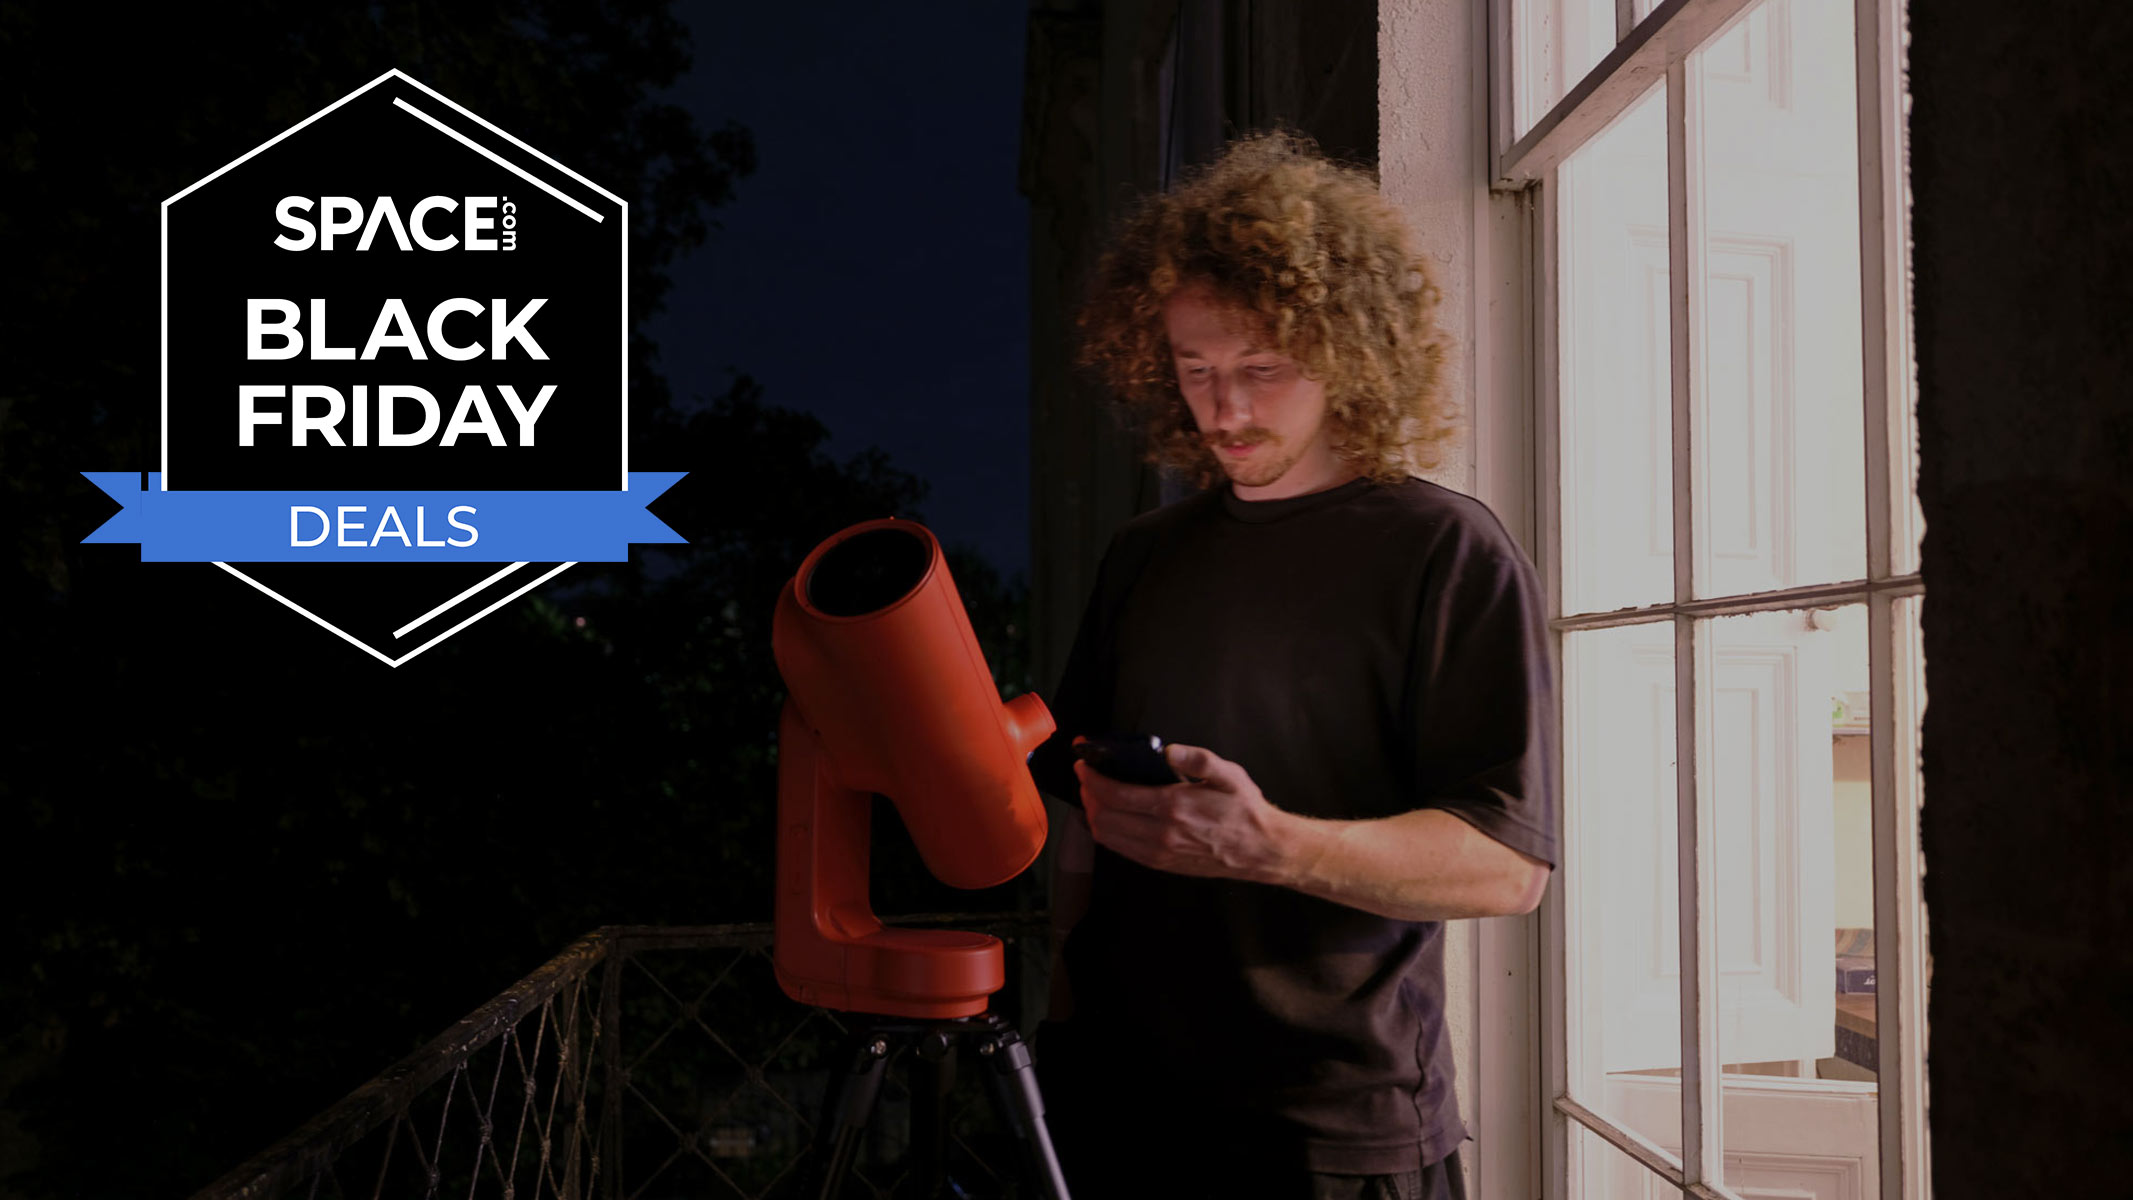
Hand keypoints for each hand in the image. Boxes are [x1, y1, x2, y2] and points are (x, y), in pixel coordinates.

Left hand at [1071, 742, 1297, 881]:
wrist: (1261, 850)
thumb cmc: (1245, 811)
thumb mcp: (1229, 775)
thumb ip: (1198, 758)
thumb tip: (1169, 751)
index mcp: (1173, 807)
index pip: (1115, 794)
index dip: (1091, 778)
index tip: (1083, 764)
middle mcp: (1161, 833)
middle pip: (1103, 817)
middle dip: (1088, 795)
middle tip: (1087, 778)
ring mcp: (1159, 853)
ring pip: (1107, 837)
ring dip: (1094, 815)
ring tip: (1095, 796)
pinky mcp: (1162, 864)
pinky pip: (1121, 850)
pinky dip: (1107, 833)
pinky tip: (1111, 818)